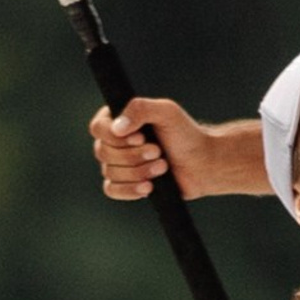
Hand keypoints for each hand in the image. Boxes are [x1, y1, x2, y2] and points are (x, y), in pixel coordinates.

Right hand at [87, 99, 269, 201]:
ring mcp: (118, 164)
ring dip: (139, 171)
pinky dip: (130, 190)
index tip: (141, 137)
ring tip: (162, 167)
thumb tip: (117, 128)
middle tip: (158, 151)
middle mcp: (114, 142)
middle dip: (133, 155)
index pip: (98, 128)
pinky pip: (111, 190)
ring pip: (110, 172)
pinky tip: (149, 186)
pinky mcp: (124, 184)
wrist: (201, 163)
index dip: (117, 137)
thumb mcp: (166, 111)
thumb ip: (140, 109)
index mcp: (119, 120)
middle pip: (103, 152)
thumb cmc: (185, 134)